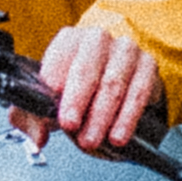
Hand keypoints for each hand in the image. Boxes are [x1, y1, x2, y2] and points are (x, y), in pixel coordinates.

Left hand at [29, 21, 160, 153]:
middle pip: (86, 69)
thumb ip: (33, 116)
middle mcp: (97, 39)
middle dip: (77, 102)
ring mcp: (125, 50)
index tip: (52, 112)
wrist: (115, 78)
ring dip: (102, 116)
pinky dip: (127, 118)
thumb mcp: (50, 98)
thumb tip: (37, 137)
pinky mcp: (147, 65)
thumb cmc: (78, 87)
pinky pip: (139, 92)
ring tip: (92, 141)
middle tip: (71, 128)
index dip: (53, 88)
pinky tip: (117, 136)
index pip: (58, 61)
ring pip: (113, 83)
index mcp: (69, 40)